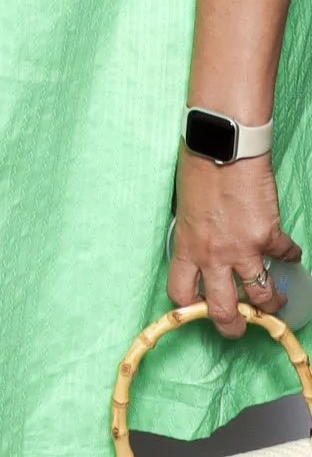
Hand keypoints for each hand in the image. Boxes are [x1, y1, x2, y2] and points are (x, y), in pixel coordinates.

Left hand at [169, 145, 300, 335]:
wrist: (222, 146)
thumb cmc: (197, 167)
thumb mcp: (185, 208)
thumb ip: (194, 235)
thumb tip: (203, 250)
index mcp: (187, 246)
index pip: (182, 294)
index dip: (192, 309)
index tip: (202, 310)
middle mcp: (214, 256)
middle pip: (224, 311)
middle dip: (234, 327)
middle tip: (242, 328)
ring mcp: (243, 249)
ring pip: (262, 297)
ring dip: (272, 303)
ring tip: (276, 300)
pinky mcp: (269, 237)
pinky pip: (286, 256)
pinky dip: (291, 256)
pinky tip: (291, 254)